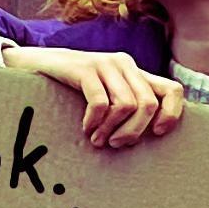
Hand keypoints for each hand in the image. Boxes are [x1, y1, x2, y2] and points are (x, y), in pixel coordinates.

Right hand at [14, 45, 184, 148]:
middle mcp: (125, 64)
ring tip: (98, 139)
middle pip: (149, 105)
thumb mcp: (106, 95)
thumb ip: (128, 107)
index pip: (173, 90)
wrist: (35, 65)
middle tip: (115, 144)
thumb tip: (151, 136)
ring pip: (127, 106)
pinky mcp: (84, 68)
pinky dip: (95, 122)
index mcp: (136, 72)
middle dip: (134, 131)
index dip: (171, 114)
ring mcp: (105, 64)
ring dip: (112, 129)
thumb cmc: (73, 88)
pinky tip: (86, 128)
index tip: (156, 134)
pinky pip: (101, 103)